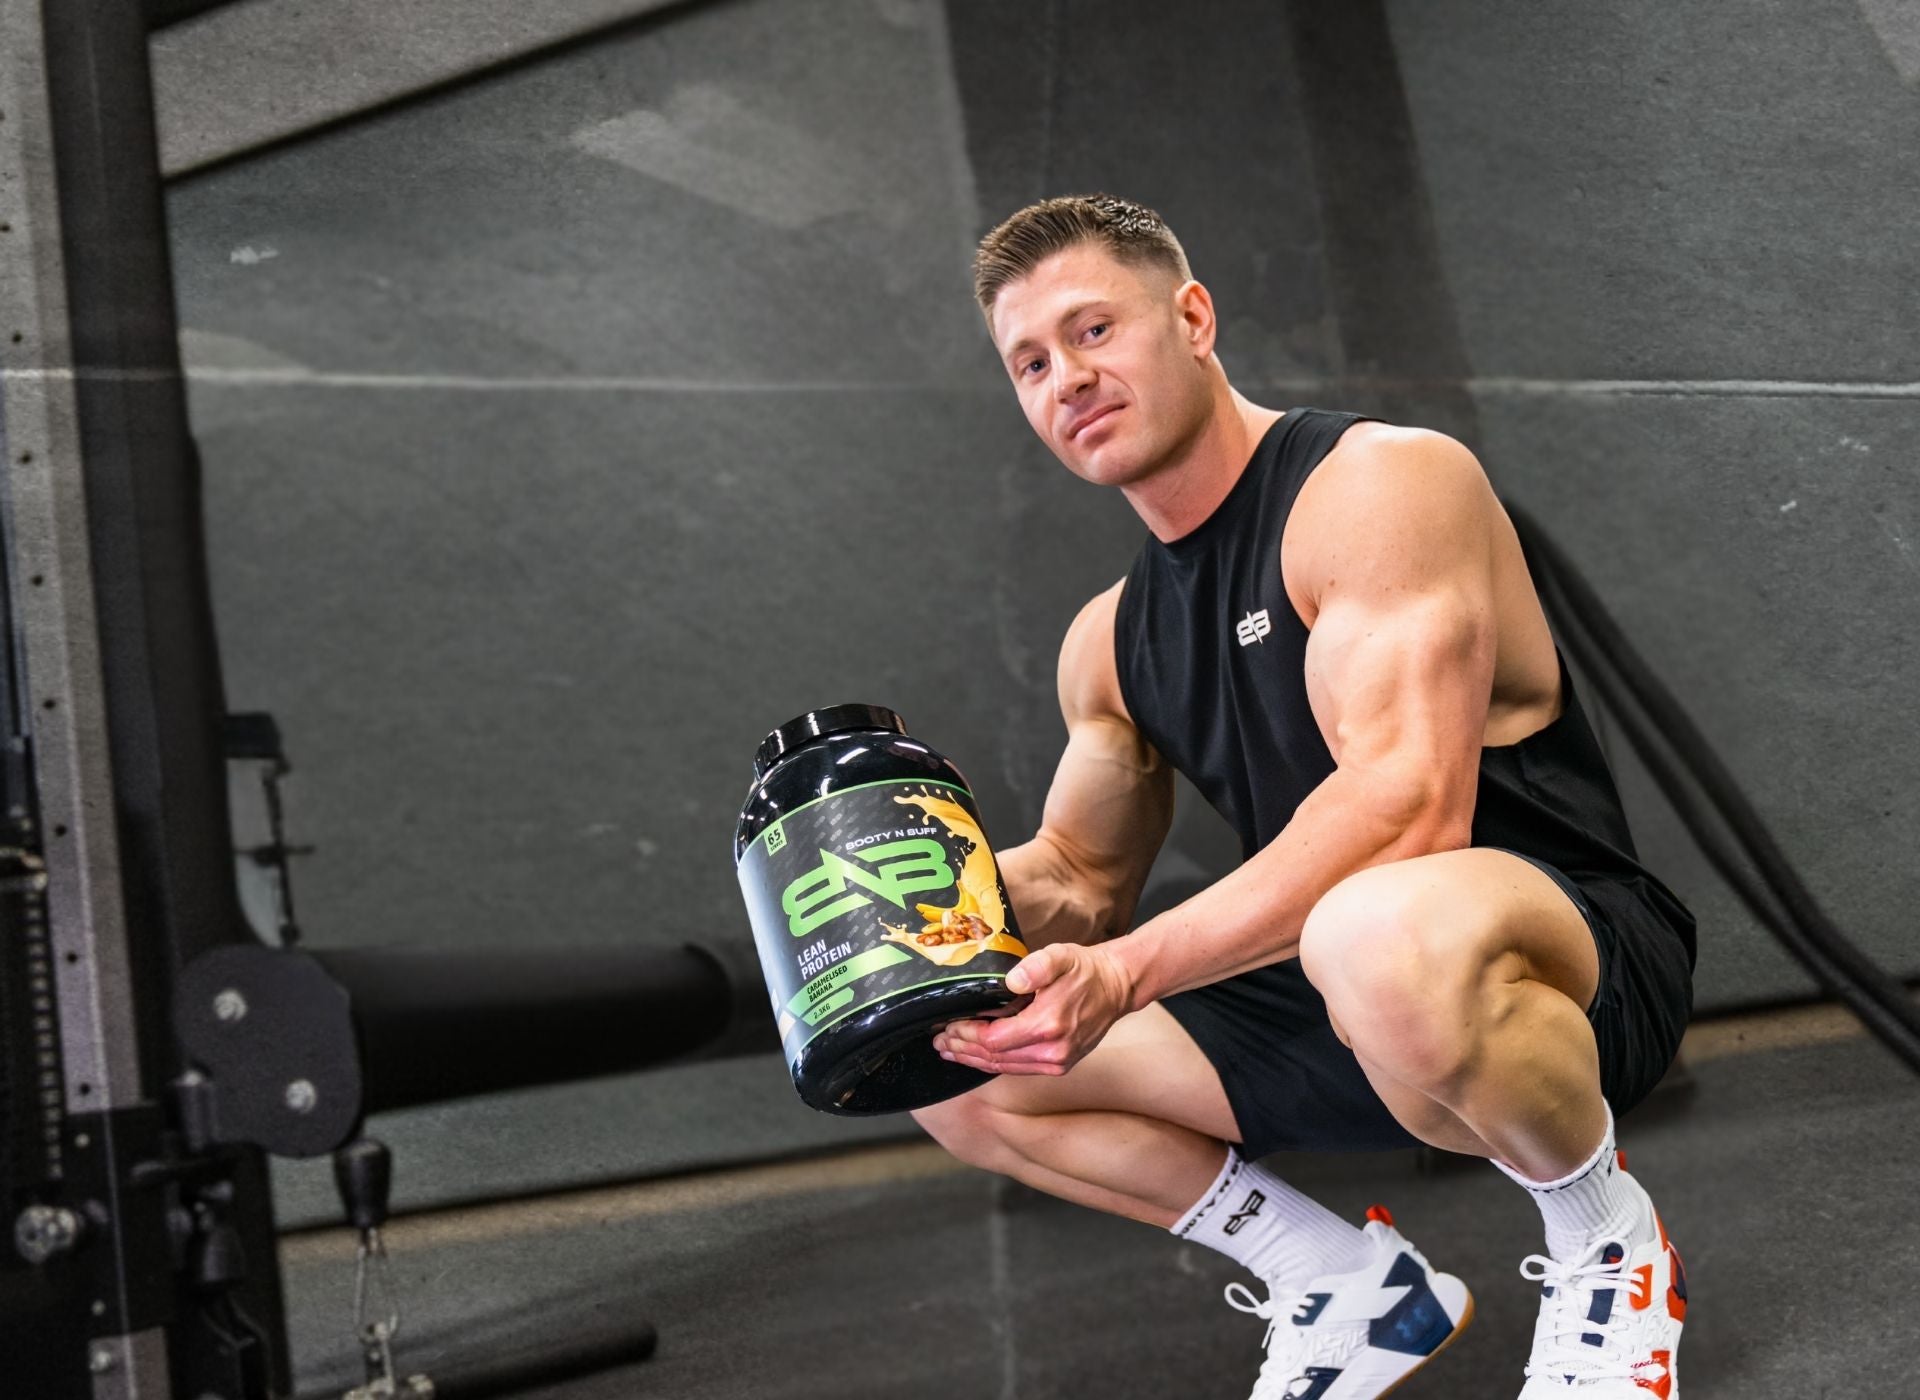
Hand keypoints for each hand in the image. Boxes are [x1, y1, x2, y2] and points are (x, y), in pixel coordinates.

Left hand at [932, 942, 1134, 1075]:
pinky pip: (1018, 1068)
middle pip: (994, 1058)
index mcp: (1048, 1025)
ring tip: (951, 1051)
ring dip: (974, 1060)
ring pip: (1004, 1068)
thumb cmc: (1086, 971)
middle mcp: (1052, 1051)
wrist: (1116, 986)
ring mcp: (1057, 1062)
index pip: (993, 1040)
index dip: (966, 1035)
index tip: (948, 1026)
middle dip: (963, 1050)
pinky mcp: (1059, 1065)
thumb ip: (1036, 967)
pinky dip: (994, 1063)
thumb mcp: (1060, 956)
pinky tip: (979, 1057)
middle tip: (940, 1041)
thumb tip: (1011, 980)